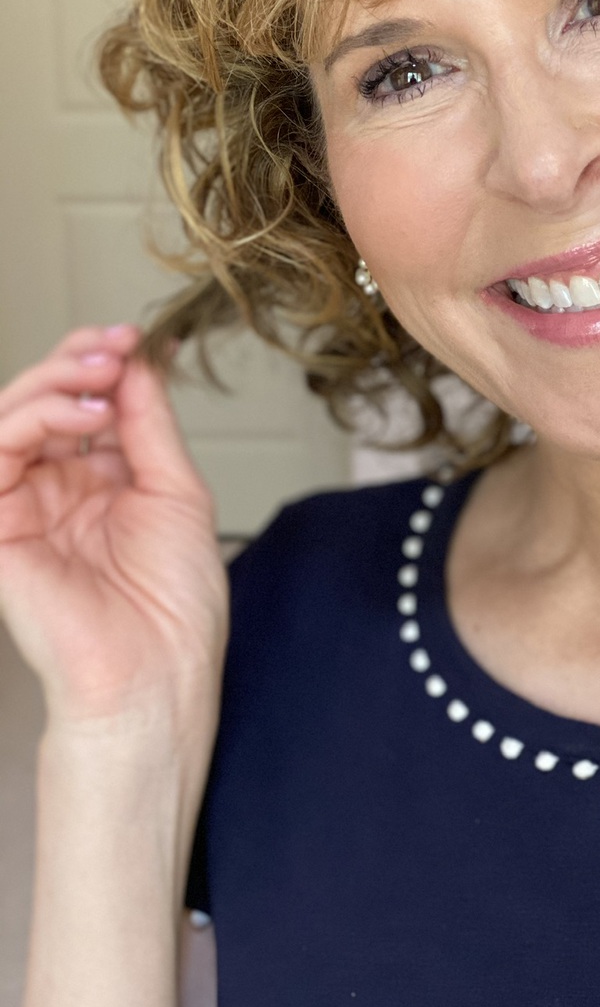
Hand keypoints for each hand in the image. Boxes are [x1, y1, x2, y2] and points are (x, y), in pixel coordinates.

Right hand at [0, 325, 227, 736]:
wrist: (156, 670)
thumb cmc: (173, 604)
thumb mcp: (175, 489)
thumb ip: (148, 422)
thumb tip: (142, 357)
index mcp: (96, 482)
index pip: (80, 402)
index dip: (99, 360)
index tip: (135, 336)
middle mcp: (53, 490)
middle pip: (39, 400)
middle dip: (77, 360)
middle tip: (116, 346)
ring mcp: (21, 506)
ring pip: (8, 417)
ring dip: (55, 382)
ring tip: (102, 378)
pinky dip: (36, 420)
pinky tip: (84, 415)